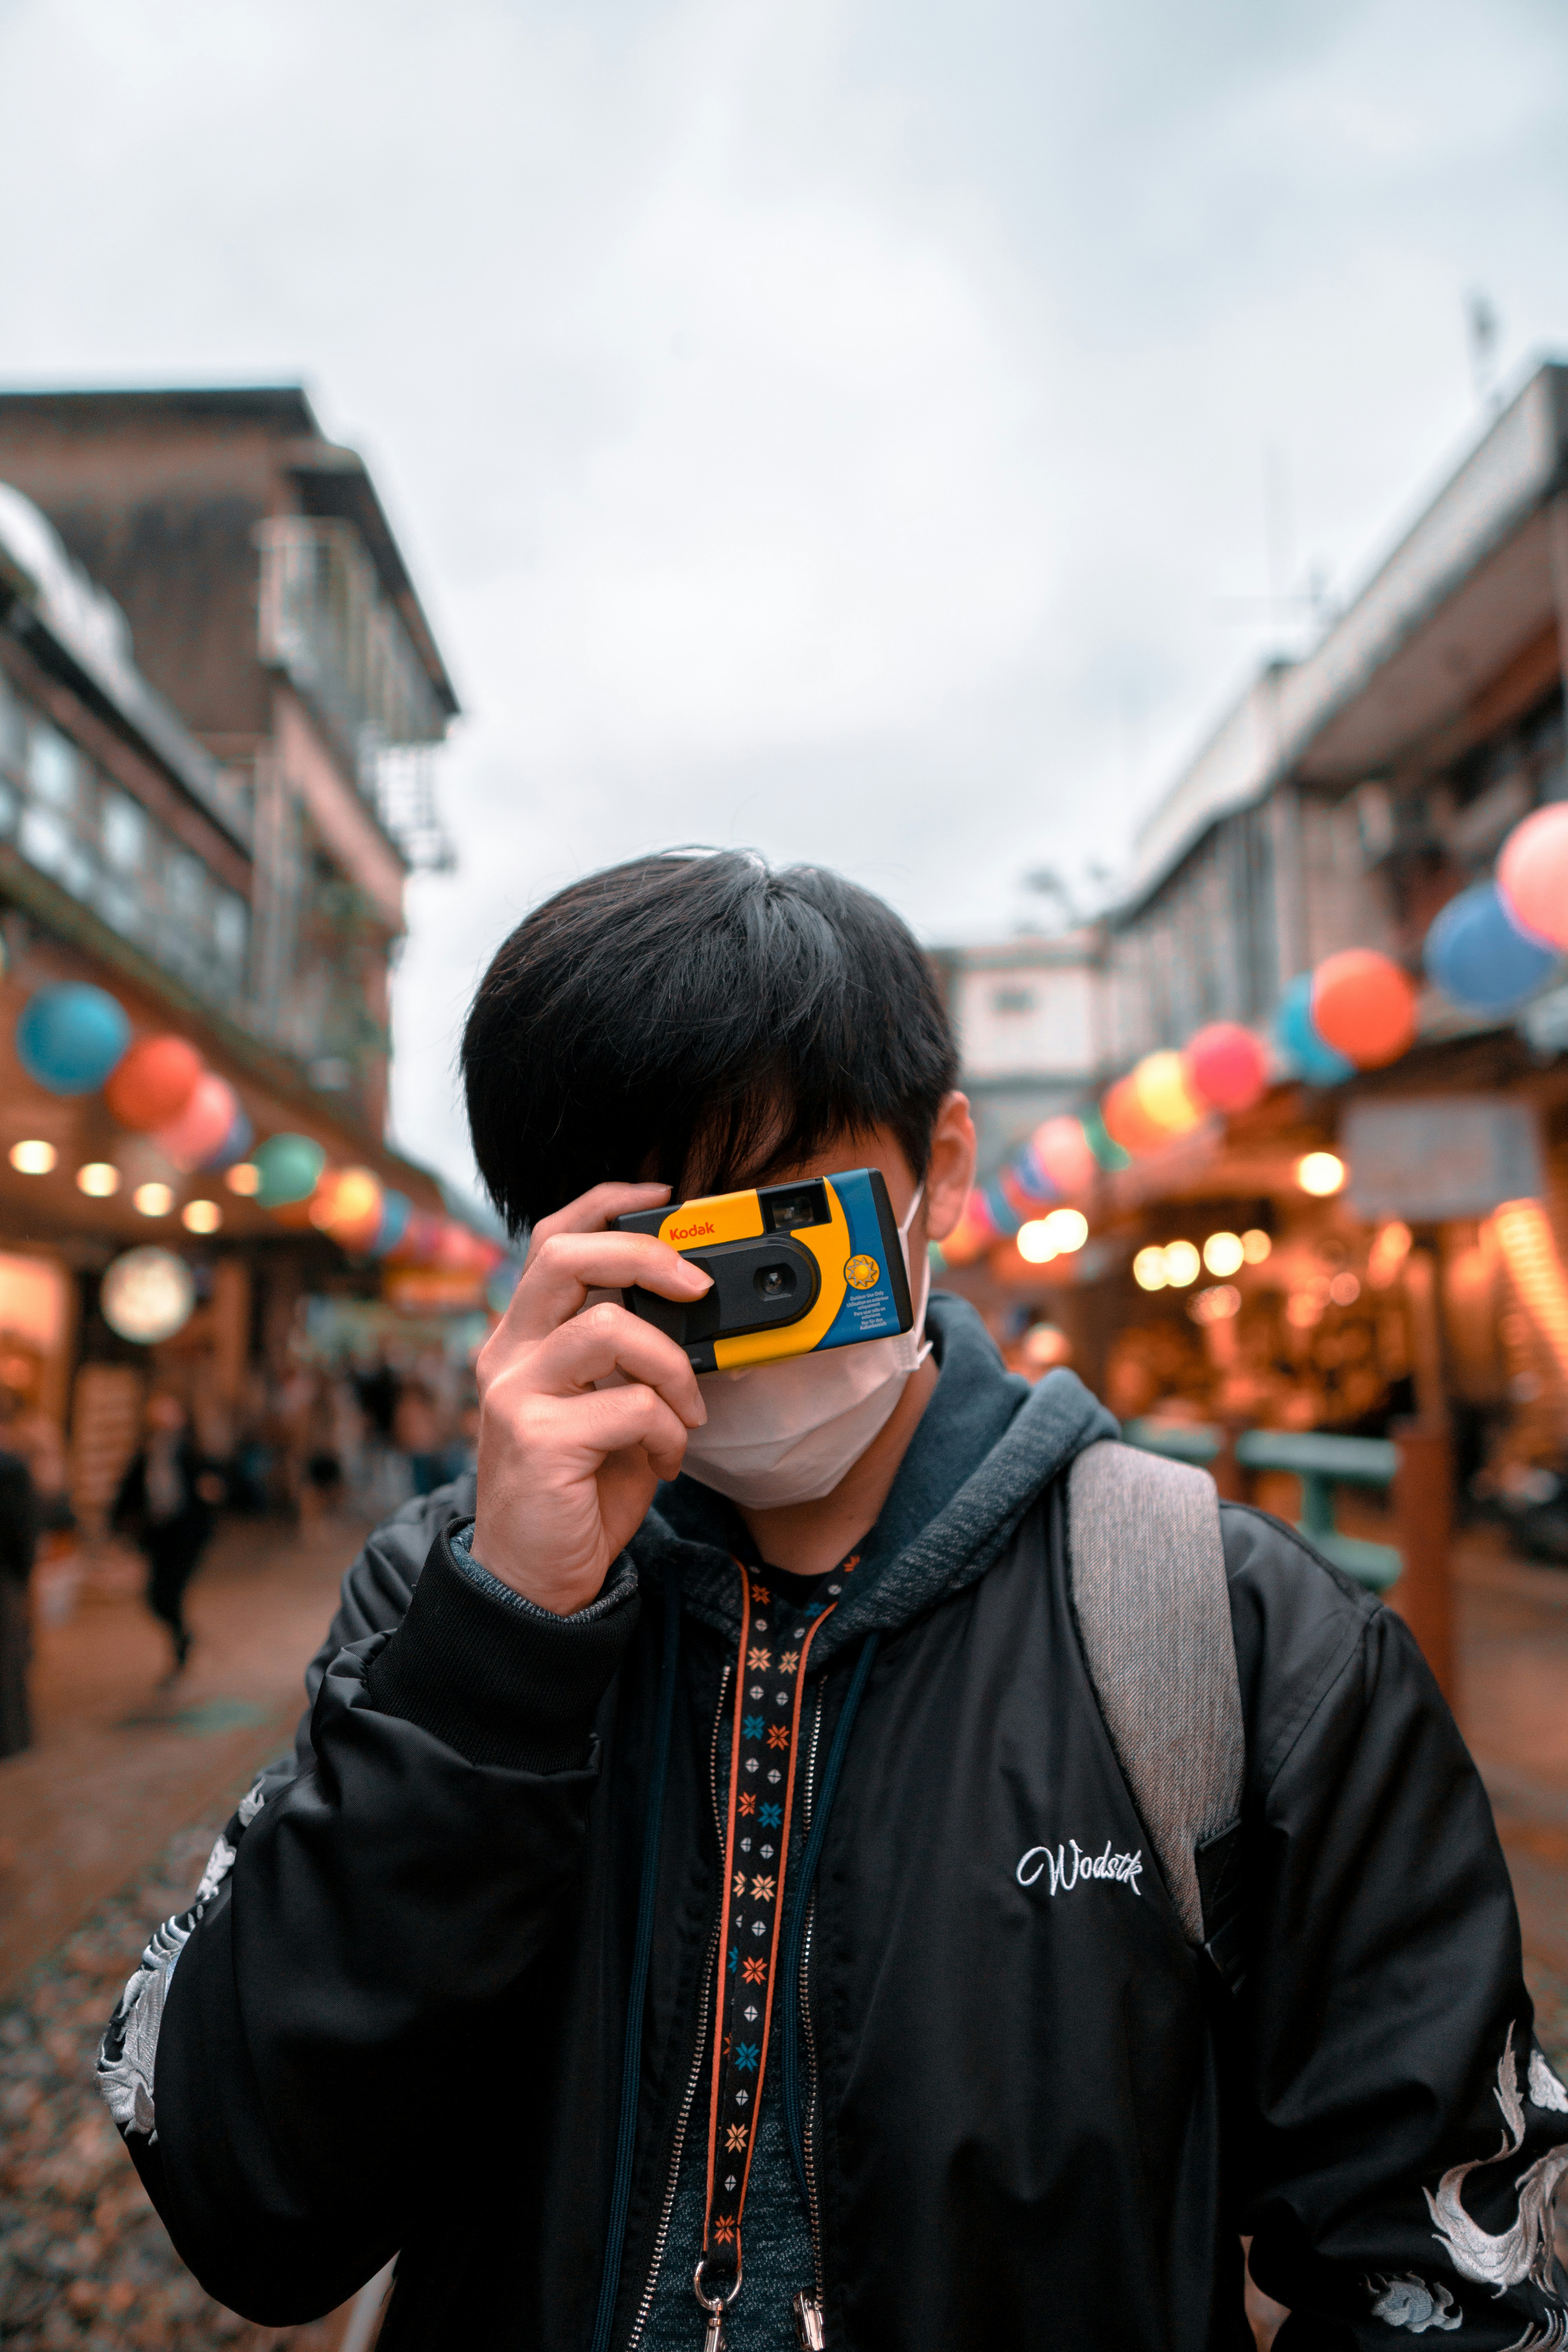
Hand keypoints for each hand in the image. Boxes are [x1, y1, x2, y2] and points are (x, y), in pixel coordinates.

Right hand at [470, 1183, 711, 1614]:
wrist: (534, 1581)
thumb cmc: (577, 1494)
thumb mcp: (606, 1410)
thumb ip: (628, 1362)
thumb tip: (690, 1313)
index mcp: (524, 1339)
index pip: (552, 1240)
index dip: (605, 1204)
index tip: (661, 1197)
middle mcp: (508, 1355)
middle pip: (564, 1257)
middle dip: (644, 1255)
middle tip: (696, 1285)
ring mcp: (515, 1395)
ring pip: (607, 1329)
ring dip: (671, 1367)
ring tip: (687, 1413)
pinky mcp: (537, 1440)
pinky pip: (629, 1406)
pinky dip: (667, 1432)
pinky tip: (663, 1462)